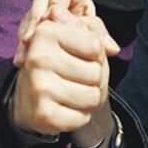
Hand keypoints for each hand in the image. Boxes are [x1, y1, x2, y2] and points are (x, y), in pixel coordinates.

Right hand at [10, 0, 119, 136]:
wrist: (34, 97)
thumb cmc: (63, 61)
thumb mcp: (78, 37)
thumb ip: (96, 30)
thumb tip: (113, 47)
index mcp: (45, 32)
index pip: (95, 46)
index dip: (95, 55)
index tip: (77, 56)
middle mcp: (37, 57)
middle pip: (96, 72)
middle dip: (92, 78)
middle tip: (74, 78)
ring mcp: (37, 86)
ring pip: (92, 96)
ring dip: (87, 97)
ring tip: (71, 92)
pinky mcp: (42, 114)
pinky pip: (82, 117)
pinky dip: (79, 116)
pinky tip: (64, 108)